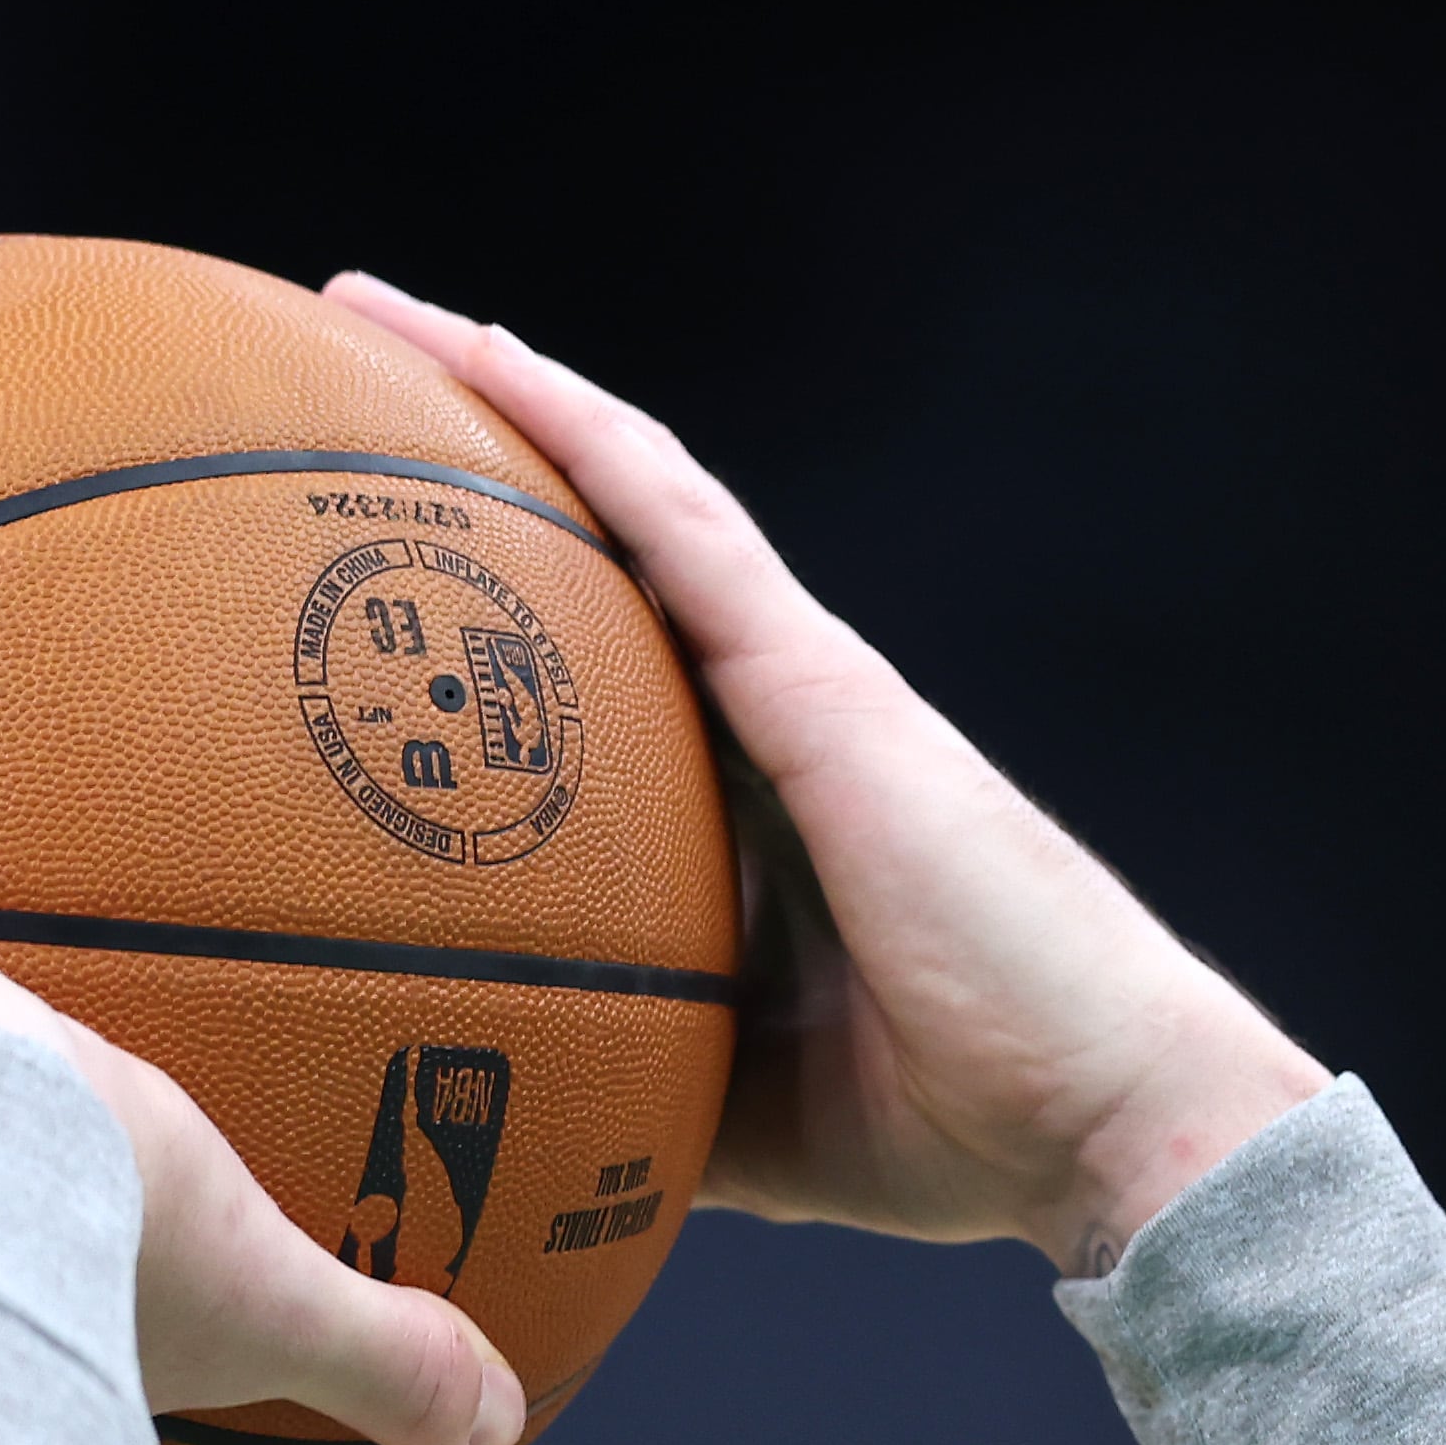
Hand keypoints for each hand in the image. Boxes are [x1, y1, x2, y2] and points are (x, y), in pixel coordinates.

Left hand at [326, 274, 1330, 1273]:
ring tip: (377, 323)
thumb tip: (520, 1120)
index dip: (506, 593)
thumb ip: (643, 1081)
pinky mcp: (827, 687)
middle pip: (612, 550)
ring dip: (510, 400)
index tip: (379, 554)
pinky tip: (488, 366)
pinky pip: (684, 528)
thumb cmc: (963, 1122)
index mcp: (764, 805)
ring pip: (639, 499)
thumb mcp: (748, 1110)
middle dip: (484, 461)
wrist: (1105, 1121)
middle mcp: (782, 714)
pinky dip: (585, 439)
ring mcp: (809, 683)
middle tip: (341, 390)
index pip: (615, 661)